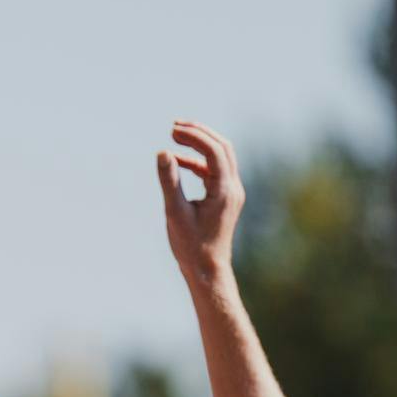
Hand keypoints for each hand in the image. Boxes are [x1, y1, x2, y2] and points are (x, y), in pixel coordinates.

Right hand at [158, 120, 244, 288]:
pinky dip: (198, 162)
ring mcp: (231, 192)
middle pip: (222, 147)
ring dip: (200, 144)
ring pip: (221, 156)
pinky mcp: (224, 198)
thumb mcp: (175, 213)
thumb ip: (169, 181)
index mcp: (224, 191)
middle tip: (176, 126)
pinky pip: (214, 171)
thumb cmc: (190, 246)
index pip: (214, 151)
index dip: (195, 137)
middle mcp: (233, 188)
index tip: (173, 131)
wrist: (207, 270)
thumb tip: (163, 153)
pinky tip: (178, 162)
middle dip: (200, 133)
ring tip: (176, 136)